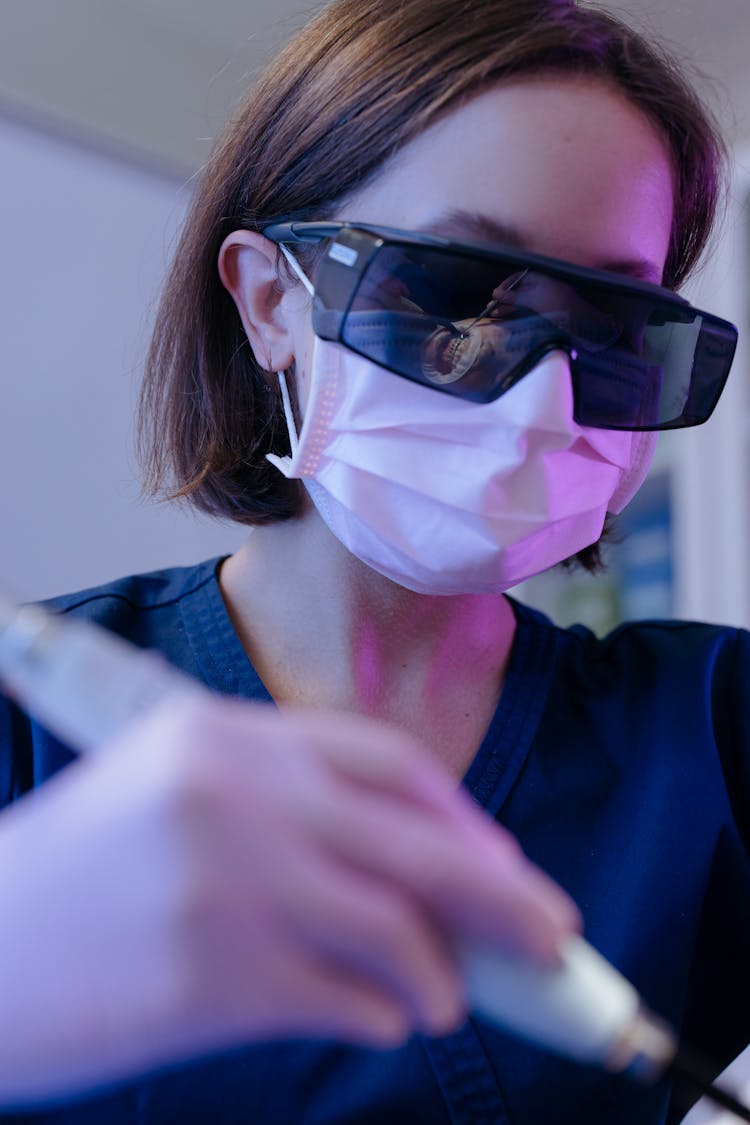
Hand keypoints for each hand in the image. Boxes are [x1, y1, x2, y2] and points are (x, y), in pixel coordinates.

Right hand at [0, 694, 578, 1104]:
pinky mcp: (218, 977)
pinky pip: (349, 998)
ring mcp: (230, 884)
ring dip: (439, 974)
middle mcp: (236, 795)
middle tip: (553, 936)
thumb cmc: (80, 873)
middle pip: (416, 842)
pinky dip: (385, 1014)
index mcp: (225, 734)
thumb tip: (419, 864)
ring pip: (397, 928)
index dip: (458, 814)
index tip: (502, 860)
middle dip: (503, 895)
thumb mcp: (174, 792)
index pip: (384, 760)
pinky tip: (379, 1018)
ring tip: (441, 998)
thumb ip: (289, 808)